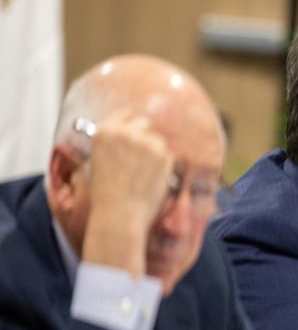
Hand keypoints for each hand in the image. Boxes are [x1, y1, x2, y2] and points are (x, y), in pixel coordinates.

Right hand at [82, 112, 174, 276]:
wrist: (120, 214)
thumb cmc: (106, 195)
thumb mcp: (97, 162)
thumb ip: (112, 145)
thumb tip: (124, 137)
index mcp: (104, 132)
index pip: (123, 115)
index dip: (131, 124)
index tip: (136, 131)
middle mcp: (124, 132)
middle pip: (143, 123)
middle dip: (145, 137)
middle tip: (145, 157)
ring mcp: (145, 142)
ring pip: (158, 140)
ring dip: (156, 153)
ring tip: (144, 175)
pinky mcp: (163, 155)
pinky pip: (168, 154)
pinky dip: (164, 165)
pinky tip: (153, 179)